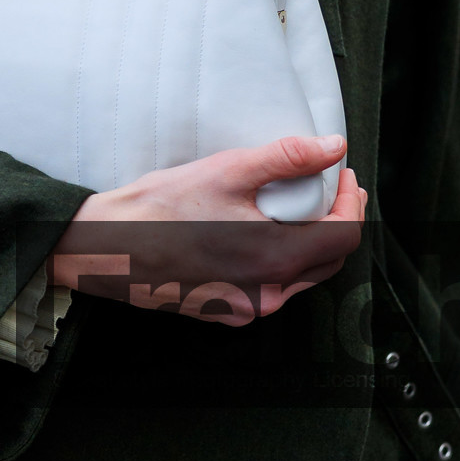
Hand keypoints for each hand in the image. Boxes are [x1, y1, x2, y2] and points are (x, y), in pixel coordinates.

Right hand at [52, 134, 366, 324]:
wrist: (107, 249)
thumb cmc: (159, 210)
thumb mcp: (227, 171)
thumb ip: (287, 158)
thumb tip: (333, 148)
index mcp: (275, 260)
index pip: (345, 236)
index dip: (352, 202)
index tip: (342, 174)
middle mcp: (268, 294)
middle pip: (329, 259)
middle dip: (337, 220)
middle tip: (329, 185)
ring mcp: (248, 309)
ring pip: (303, 276)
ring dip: (310, 241)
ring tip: (297, 206)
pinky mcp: (228, 313)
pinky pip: (273, 288)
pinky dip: (280, 260)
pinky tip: (261, 234)